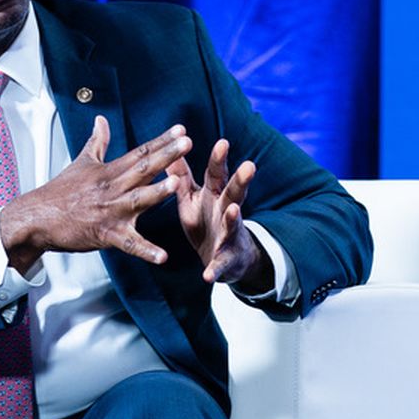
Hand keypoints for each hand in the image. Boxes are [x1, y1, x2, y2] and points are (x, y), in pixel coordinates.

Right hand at [0, 117, 189, 271]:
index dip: (161, 140)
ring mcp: (111, 212)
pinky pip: (129, 244)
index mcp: (110, 172)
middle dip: (166, 156)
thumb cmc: (60, 192)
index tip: (181, 129)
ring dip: (157, 193)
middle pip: (143, 169)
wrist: (38, 218)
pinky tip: (162, 257)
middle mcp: (113, 189)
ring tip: (177, 183)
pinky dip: (146, 251)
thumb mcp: (81, 162)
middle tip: (186, 142)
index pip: (140, 152)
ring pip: (138, 200)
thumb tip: (101, 120)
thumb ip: (97, 142)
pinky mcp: (107, 235)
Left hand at [169, 138, 271, 288]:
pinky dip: (214, 270)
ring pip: (233, 224)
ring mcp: (229, 235)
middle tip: (249, 166)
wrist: (227, 258)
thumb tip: (170, 152)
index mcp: (214, 195)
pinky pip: (219, 266)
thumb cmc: (206, 221)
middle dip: (241, 180)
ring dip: (233, 218)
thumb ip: (183, 177)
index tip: (223, 142)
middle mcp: (226, 211)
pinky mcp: (225, 260)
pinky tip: (207, 275)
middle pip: (235, 193)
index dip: (219, 159)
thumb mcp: (193, 198)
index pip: (217, 174)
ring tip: (233, 211)